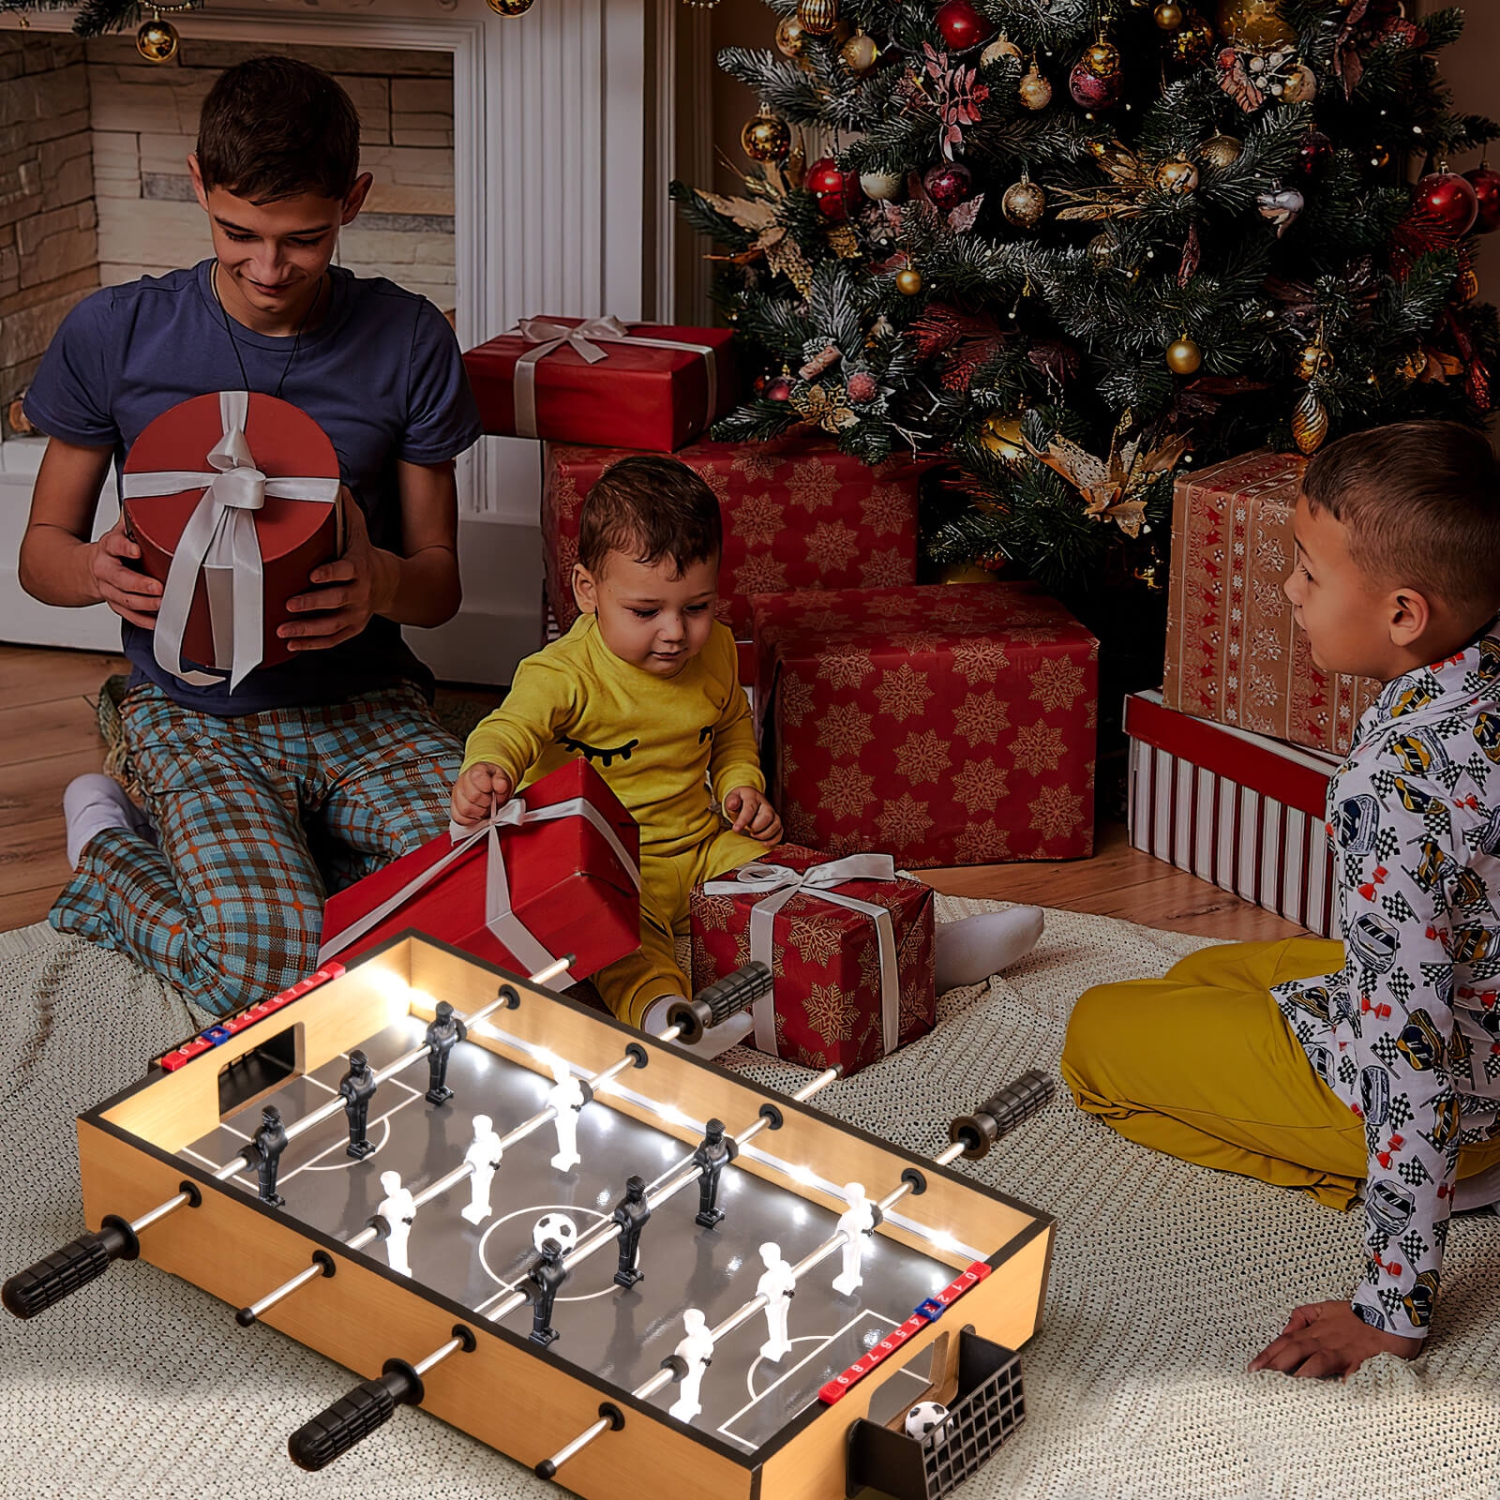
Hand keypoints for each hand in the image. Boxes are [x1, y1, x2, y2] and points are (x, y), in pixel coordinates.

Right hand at [88, 519, 161, 627]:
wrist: (89, 569)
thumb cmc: (113, 550)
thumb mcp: (119, 532)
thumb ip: (133, 521)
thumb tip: (149, 503)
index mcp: (108, 549)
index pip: (114, 546)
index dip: (125, 548)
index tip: (137, 549)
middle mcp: (106, 570)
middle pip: (120, 579)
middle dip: (140, 584)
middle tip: (158, 587)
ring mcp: (110, 590)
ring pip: (124, 600)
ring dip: (144, 604)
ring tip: (162, 603)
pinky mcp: (116, 604)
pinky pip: (128, 615)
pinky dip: (143, 620)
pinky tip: (156, 621)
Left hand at [279, 489, 398, 651]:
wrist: (390, 582)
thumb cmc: (364, 553)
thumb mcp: (357, 529)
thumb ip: (343, 509)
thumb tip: (331, 483)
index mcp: (359, 567)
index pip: (346, 571)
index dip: (331, 574)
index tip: (313, 575)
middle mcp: (360, 593)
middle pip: (337, 601)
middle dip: (312, 604)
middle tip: (289, 604)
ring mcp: (357, 613)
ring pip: (332, 625)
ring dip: (307, 629)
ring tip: (284, 630)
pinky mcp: (352, 628)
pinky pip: (333, 639)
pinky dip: (312, 644)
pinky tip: (292, 645)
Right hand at [452, 763, 510, 826]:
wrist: (487, 784)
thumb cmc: (493, 781)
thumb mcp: (502, 777)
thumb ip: (502, 781)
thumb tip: (501, 785)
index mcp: (475, 772)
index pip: (478, 779)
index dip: (489, 789)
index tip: (494, 791)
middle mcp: (462, 782)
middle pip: (472, 797)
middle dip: (486, 803)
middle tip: (491, 802)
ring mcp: (456, 795)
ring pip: (464, 809)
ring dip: (479, 813)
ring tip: (485, 808)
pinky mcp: (454, 807)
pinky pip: (459, 818)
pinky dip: (471, 820)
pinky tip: (477, 815)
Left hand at [723, 785, 781, 842]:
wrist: (747, 800)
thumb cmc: (739, 801)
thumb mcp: (731, 798)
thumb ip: (731, 801)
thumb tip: (732, 804)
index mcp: (753, 796)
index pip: (750, 808)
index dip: (743, 820)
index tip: (736, 829)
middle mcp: (765, 804)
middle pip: (767, 816)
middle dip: (756, 827)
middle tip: (748, 831)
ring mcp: (772, 813)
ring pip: (776, 824)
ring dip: (765, 834)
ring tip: (754, 836)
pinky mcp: (775, 822)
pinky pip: (779, 831)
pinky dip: (774, 839)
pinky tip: (764, 843)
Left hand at [1248, 1300, 1421, 1379]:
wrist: (1389, 1315)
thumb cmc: (1355, 1314)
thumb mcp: (1323, 1309)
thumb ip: (1301, 1317)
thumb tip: (1284, 1330)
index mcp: (1314, 1330)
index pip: (1285, 1342)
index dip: (1268, 1354)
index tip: (1251, 1368)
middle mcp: (1325, 1341)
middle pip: (1295, 1351)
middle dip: (1276, 1365)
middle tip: (1259, 1378)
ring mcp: (1344, 1352)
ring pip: (1318, 1362)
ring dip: (1302, 1373)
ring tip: (1286, 1386)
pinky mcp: (1363, 1362)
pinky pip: (1351, 1375)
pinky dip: (1342, 1384)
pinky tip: (1333, 1394)